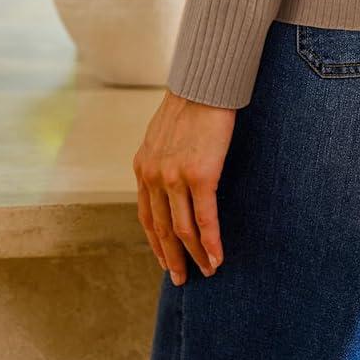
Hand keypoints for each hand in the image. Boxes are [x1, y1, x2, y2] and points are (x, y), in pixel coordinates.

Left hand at [133, 88, 235, 284]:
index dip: (155, 241)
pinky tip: (217, 257)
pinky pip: (205, 218)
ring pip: (183, 229)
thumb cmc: (191, 101)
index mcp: (143, 167)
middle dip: (172, 257)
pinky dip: (211, 242)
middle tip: (181, 278)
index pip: (145, 215)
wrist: (205, 82)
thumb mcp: (163, 132)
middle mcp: (153, 176)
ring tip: (206, 272)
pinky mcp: (201, 176)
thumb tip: (171, 171)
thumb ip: (162, 156)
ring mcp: (175, 178)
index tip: (164, 258)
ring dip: (194, 255)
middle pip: (161, 229)